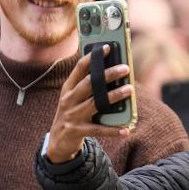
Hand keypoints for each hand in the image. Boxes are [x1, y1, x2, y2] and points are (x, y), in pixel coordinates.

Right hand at [46, 45, 132, 163]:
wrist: (58, 141)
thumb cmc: (73, 113)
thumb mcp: (75, 97)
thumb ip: (90, 86)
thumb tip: (115, 71)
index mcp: (68, 88)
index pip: (80, 68)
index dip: (93, 57)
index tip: (108, 47)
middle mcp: (68, 100)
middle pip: (89, 84)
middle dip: (108, 74)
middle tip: (125, 68)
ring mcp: (72, 116)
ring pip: (95, 103)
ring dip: (114, 96)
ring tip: (130, 90)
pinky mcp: (77, 131)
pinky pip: (99, 130)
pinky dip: (113, 130)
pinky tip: (126, 129)